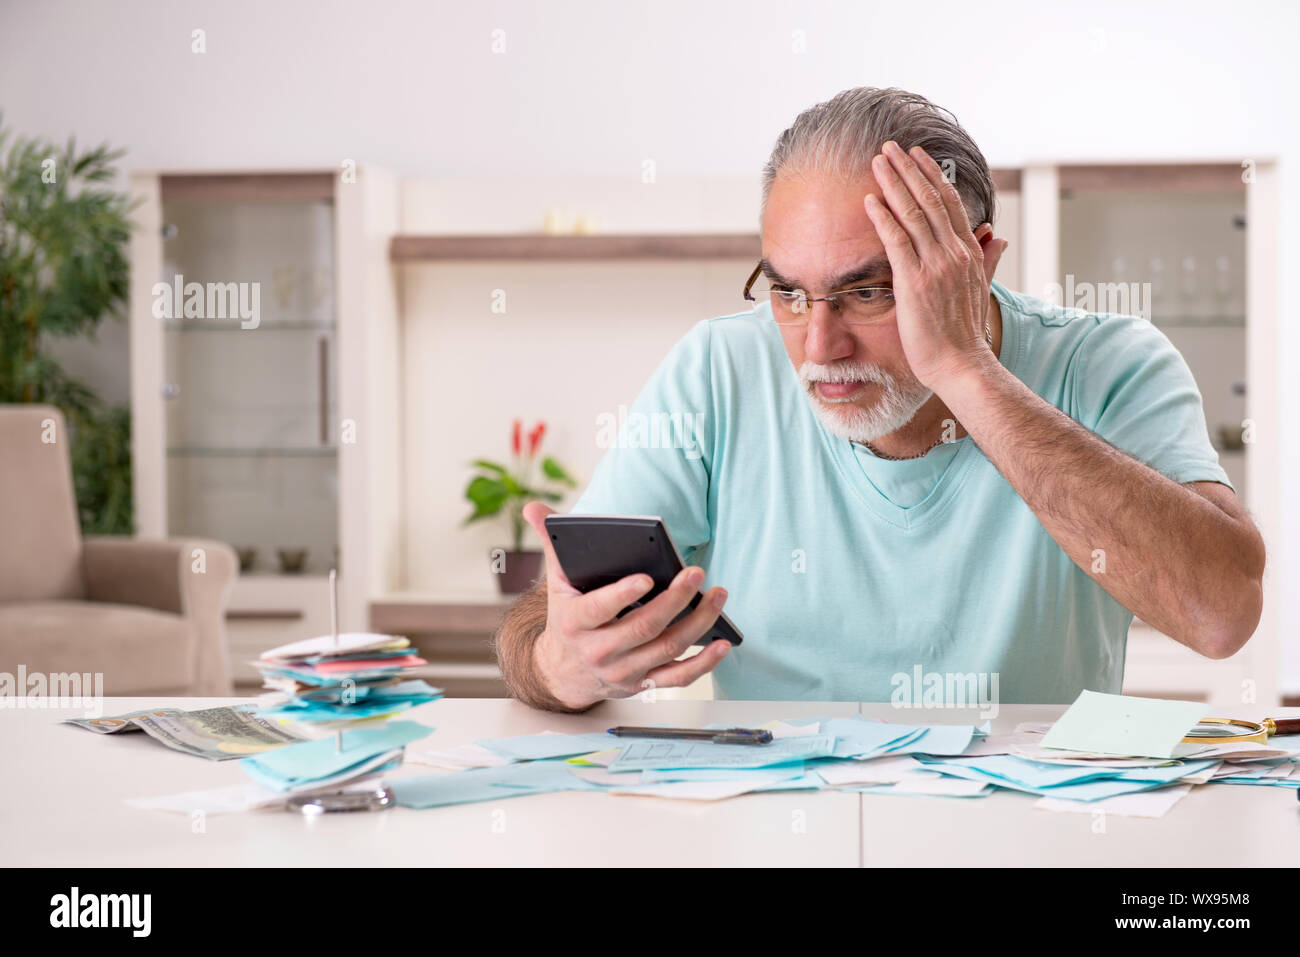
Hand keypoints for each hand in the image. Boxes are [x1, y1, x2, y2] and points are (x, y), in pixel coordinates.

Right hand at [522, 501, 731, 709]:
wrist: (562, 672)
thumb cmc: (567, 618)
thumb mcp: (556, 582)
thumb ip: (552, 544)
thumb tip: (534, 507)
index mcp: (575, 622)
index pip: (600, 609)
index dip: (623, 596)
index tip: (647, 578)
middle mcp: (599, 651)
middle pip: (644, 627)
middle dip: (674, 600)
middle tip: (696, 573)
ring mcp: (623, 671)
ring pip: (667, 648)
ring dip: (698, 623)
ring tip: (717, 595)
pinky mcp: (643, 685)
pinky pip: (678, 678)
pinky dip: (704, 664)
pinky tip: (723, 643)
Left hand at [863, 141, 1006, 389]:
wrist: (961, 363)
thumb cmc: (964, 333)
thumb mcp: (980, 289)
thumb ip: (988, 259)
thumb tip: (999, 237)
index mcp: (969, 252)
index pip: (949, 203)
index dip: (932, 176)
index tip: (916, 156)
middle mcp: (954, 252)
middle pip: (929, 199)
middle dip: (907, 169)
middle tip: (889, 147)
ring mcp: (935, 265)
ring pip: (912, 213)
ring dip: (892, 184)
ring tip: (876, 162)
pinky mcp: (915, 281)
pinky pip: (896, 241)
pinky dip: (883, 217)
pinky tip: (869, 200)